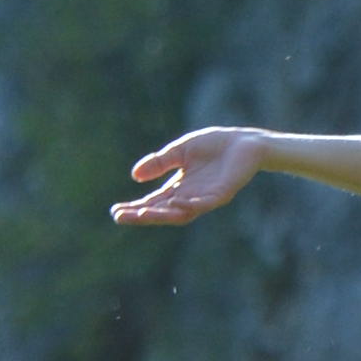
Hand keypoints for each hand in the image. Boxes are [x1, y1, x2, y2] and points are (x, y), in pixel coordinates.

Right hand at [112, 127, 269, 226]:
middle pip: (162, 211)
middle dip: (141, 215)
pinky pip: (204, 203)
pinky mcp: (222, 194)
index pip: (153, 202)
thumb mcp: (180, 151)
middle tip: (121, 217)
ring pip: (181, 212)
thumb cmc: (214, 146)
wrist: (245, 142)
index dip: (135, 208)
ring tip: (141, 213)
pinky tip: (175, 202)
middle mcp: (190, 197)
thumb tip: (135, 175)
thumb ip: (160, 162)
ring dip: (161, 214)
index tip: (115, 211)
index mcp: (179, 188)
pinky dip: (190, 204)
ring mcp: (206, 198)